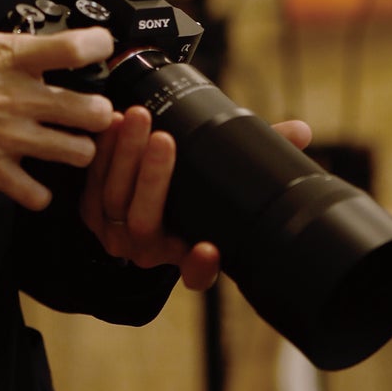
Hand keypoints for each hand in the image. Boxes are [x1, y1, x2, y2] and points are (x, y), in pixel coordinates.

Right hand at [0, 25, 116, 210]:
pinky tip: (30, 184)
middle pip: (92, 110)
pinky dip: (38, 193)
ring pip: (78, 153)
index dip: (98, 45)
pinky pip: (37, 194)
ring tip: (66, 149)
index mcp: (6, 59)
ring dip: (77, 152)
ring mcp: (7, 138)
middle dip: (99, 113)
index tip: (99, 47)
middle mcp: (16, 98)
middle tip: (89, 113)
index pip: (74, 48)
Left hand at [81, 109, 312, 291]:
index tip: (209, 249)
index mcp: (187, 254)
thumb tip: (300, 132)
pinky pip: (92, 181)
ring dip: (124, 155)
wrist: (135, 208)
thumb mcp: (221, 184)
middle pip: (146, 221)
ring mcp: (116, 232)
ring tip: (138, 118)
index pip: (197, 273)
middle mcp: (150, 251)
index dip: (201, 266)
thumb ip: (256, 162)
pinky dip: (103, 150)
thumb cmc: (187, 196)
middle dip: (154, 179)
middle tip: (166, 139)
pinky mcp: (91, 209)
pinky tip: (113, 122)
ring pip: (114, 197)